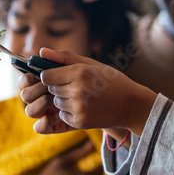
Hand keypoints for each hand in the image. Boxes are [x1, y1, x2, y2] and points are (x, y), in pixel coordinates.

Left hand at [19, 49, 156, 136]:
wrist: (132, 105)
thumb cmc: (112, 81)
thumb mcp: (92, 64)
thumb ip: (65, 58)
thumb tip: (41, 52)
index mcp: (80, 72)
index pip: (46, 76)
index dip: (51, 76)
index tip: (59, 76)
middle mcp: (77, 90)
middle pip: (51, 90)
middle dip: (59, 88)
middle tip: (78, 87)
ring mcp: (78, 108)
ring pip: (56, 103)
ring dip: (64, 100)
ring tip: (83, 97)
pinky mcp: (80, 122)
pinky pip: (63, 115)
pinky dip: (70, 112)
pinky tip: (86, 107)